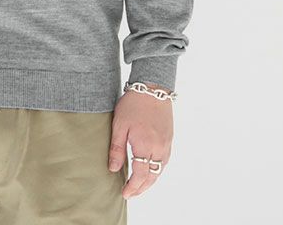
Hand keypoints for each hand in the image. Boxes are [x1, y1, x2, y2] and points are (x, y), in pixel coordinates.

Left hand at [108, 82, 172, 199]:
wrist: (153, 88)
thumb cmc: (134, 104)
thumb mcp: (119, 125)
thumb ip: (116, 148)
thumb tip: (113, 169)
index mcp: (145, 146)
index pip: (140, 175)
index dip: (133, 187)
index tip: (125, 194)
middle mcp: (159, 149)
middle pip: (152, 176)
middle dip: (142, 188)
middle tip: (131, 193)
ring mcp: (166, 144)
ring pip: (160, 170)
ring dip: (151, 180)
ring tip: (139, 185)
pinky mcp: (169, 138)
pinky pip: (165, 160)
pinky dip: (157, 169)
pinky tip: (150, 168)